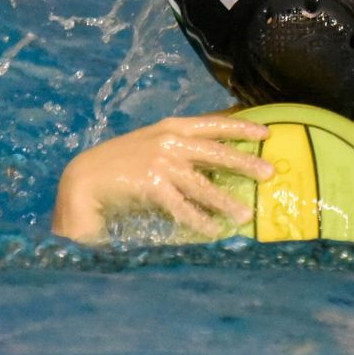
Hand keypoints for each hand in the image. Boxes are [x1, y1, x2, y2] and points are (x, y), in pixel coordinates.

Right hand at [52, 115, 275, 242]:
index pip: (213, 123)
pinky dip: (201, 220)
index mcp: (171, 127)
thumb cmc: (119, 164)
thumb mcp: (151, 145)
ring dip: (226, 202)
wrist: (83, 180)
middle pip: (217, 152)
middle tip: (270, 173)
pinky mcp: (153, 186)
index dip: (241, 128)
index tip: (266, 133)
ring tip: (245, 214)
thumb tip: (213, 158)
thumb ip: (179, 147)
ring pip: (204, 185)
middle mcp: (169, 141)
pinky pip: (184, 208)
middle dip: (245, 162)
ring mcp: (162, 163)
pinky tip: (214, 230)